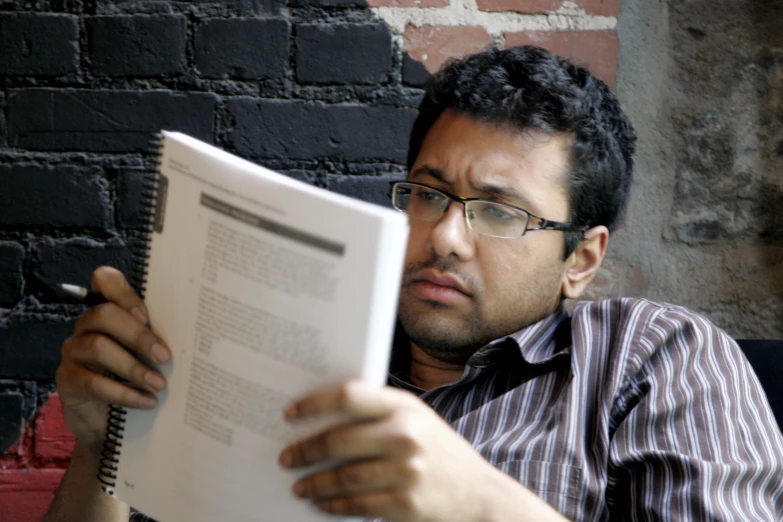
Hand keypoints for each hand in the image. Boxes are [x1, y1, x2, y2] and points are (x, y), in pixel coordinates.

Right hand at [56, 266, 170, 456]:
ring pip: (98, 346)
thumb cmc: (135, 379)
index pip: (105, 281)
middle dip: (138, 335)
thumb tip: (196, 337)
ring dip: (133, 367)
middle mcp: (87, 326)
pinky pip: (92, 382)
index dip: (124, 292)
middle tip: (165, 357)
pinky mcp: (67, 379)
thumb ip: (160, 339)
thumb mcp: (148, 355)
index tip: (147, 315)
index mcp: (109, 312)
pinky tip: (147, 402)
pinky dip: (124, 393)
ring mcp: (73, 351)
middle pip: (104, 315)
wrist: (107, 423)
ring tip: (159, 384)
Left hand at [278, 380, 503, 521]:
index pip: (348, 395)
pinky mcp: (404, 503)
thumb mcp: (417, 420)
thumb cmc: (439, 453)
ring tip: (299, 485)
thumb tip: (323, 416)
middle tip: (286, 457)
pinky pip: (355, 504)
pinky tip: (321, 503)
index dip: (314, 403)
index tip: (291, 413)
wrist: (478, 496)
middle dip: (305, 450)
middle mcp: (405, 434)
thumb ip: (380, 413)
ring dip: (313, 483)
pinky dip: (332, 505)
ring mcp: (406, 470)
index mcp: (404, 406)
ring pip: (342, 476)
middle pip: (338, 439)